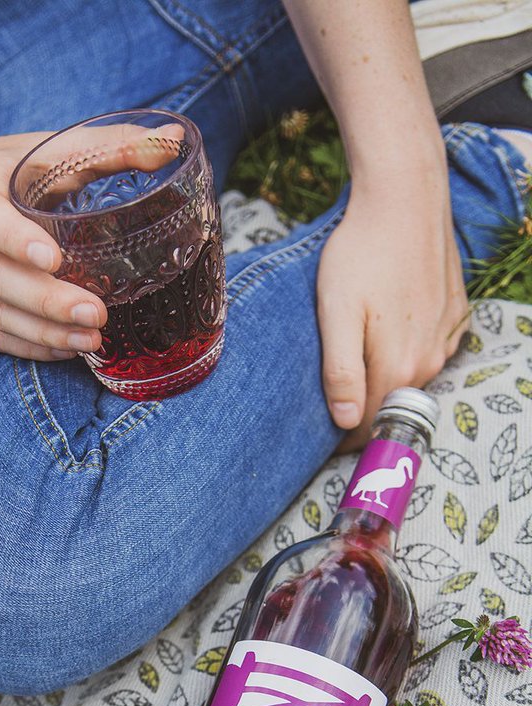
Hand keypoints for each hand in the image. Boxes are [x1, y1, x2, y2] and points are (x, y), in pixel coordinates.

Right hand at [0, 131, 108, 359]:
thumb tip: (173, 142)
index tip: (55, 258)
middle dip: (48, 302)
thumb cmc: (19, 165)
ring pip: (0, 314)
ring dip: (45, 333)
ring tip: (91, 340)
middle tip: (95, 314)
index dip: (17, 241)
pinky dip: (32, 348)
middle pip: (0, 279)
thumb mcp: (57, 145)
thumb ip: (111, 146)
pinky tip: (68, 350)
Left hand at [316, 162, 468, 450]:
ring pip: (411, 378)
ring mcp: (447, 338)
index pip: (369, 426)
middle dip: (362, 406)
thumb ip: (342, 372)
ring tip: (357, 350)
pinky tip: (388, 322)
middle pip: (390, 404)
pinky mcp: (456, 316)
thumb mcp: (336, 314)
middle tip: (331, 388)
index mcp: (398, 368)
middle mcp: (430, 361)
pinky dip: (408, 348)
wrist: (406, 198)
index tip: (319, 434)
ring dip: (385, 376)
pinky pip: (429, 349)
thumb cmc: (361, 253)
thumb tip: (346, 422)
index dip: (342, 436)